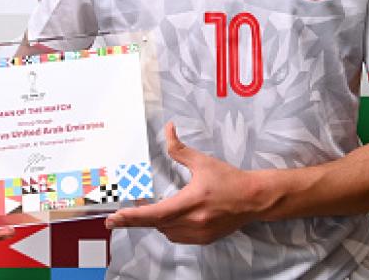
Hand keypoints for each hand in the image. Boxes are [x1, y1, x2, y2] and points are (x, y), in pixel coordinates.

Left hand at [104, 122, 269, 244]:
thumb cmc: (230, 179)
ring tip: (149, 211)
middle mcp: (194, 221)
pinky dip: (169, 227)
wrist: (255, 198)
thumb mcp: (203, 162)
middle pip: (156, 224)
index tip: (113, 219)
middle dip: (140, 218)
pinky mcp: (204, 239)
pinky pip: (178, 237)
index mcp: (191, 202)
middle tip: (125, 212)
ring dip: (155, 222)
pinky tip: (169, 217)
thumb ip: (180, 149)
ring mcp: (199, 233)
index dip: (131, 218)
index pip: (154, 214)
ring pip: (166, 232)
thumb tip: (168, 129)